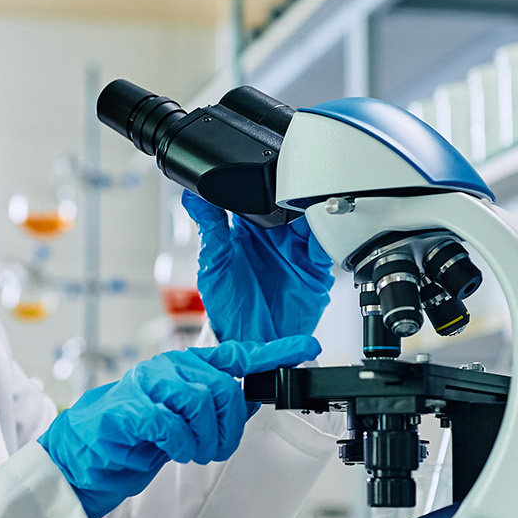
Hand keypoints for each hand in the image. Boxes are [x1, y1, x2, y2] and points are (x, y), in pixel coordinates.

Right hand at [40, 336, 320, 517]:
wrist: (86, 453)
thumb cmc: (135, 434)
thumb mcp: (185, 419)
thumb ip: (215, 406)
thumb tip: (253, 398)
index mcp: (185, 367)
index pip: (236, 354)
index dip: (274, 351)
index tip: (307, 347)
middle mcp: (168, 368)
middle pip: (223, 389)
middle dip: (226, 428)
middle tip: (211, 447)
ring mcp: (145, 385)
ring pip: (200, 403)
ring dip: (202, 438)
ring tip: (188, 450)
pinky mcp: (127, 409)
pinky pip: (170, 423)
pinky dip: (179, 443)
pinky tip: (171, 449)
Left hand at [182, 192, 335, 343]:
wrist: (249, 340)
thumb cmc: (228, 305)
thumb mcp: (214, 263)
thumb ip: (209, 227)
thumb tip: (192, 195)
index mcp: (251, 230)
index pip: (260, 196)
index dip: (264, 184)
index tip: (264, 177)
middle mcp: (276, 237)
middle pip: (292, 204)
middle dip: (294, 196)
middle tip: (289, 193)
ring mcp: (296, 252)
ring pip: (312, 221)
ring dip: (312, 214)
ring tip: (305, 214)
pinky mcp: (315, 270)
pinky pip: (326, 249)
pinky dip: (324, 240)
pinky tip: (313, 241)